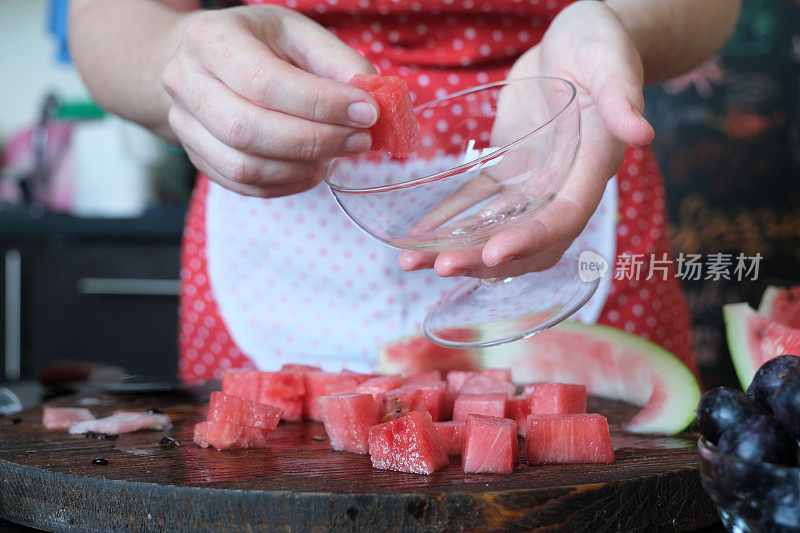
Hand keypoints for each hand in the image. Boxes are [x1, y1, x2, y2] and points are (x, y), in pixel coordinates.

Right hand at [161, 5, 378, 197]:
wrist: (201, 61)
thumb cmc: (257, 44)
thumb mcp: (298, 34)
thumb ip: (337, 62)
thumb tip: (373, 98)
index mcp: (210, 39)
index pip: (265, 82)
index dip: (321, 104)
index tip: (367, 112)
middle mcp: (185, 83)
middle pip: (248, 129)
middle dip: (316, 140)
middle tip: (360, 139)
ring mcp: (184, 126)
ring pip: (244, 166)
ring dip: (302, 166)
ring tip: (339, 152)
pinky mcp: (198, 158)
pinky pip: (244, 185)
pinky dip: (287, 183)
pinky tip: (313, 167)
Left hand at [398, 0, 653, 277]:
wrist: (574, 43)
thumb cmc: (598, 44)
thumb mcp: (610, 60)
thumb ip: (623, 96)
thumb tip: (642, 133)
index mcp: (592, 166)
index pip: (564, 216)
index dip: (531, 238)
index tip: (493, 252)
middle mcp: (563, 186)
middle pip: (526, 240)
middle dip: (484, 258)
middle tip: (441, 266)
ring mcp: (532, 183)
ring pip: (495, 229)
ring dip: (457, 249)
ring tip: (413, 261)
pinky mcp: (507, 170)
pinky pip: (474, 202)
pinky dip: (447, 220)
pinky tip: (418, 233)